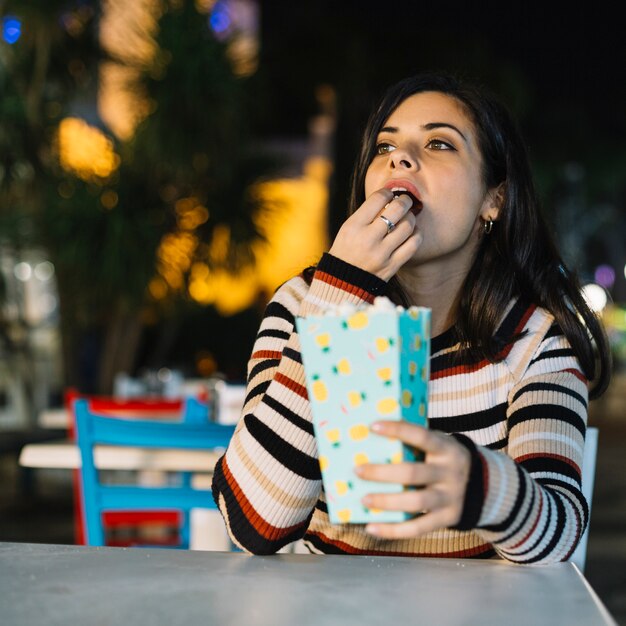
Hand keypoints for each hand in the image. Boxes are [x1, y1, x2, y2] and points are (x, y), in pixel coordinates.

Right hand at [328, 189, 421, 280]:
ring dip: (411, 217)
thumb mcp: (348, 228)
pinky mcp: (392, 266)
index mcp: (354, 226)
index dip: (388, 192)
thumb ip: (367, 214)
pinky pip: (413, 244)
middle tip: (405, 200)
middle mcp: (368, 239)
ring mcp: (382, 254)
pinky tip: (412, 232)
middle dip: (404, 200)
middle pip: (397, 209)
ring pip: (408, 225)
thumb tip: (391, 197)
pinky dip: (416, 234)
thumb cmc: (346, 250)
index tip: (389, 194)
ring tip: (407, 216)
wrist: (342, 282)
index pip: (378, 198)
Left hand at [355, 421, 470, 538]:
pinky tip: (372, 528)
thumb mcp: (438, 444)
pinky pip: (417, 528)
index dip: (397, 430)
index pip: (421, 435)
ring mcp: (450, 497)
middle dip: (382, 472)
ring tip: (363, 499)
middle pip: (413, 473)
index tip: (372, 426)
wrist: (483, 484)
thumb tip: (370, 438)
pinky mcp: (447, 519)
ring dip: (386, 501)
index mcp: (446, 448)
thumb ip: (414, 442)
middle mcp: (450, 472)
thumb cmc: (443, 459)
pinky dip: (393, 530)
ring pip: (415, 502)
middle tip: (357, 471)